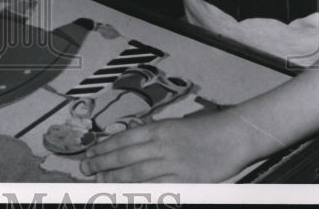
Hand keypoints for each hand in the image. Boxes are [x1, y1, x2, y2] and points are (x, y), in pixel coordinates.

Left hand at [80, 109, 256, 182]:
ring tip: (98, 181)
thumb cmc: (205, 129)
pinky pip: (158, 187)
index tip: (89, 152)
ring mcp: (173, 163)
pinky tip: (128, 194)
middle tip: (85, 168)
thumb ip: (153, 132)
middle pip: (125, 155)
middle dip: (102, 162)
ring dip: (115, 178)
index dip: (104, 147)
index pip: (123, 138)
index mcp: (158, 128)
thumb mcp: (174, 124)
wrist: (233, 135)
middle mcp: (161, 144)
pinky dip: (141, 191)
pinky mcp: (186, 179)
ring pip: (137, 172)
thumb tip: (130, 137)